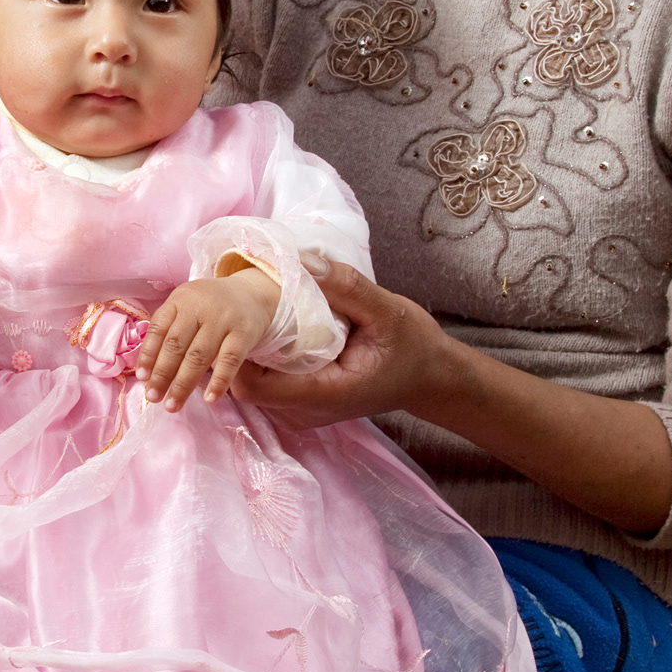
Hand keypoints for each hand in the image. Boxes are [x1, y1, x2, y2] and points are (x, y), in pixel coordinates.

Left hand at [138, 266, 278, 410]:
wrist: (252, 294)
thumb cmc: (210, 308)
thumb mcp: (187, 307)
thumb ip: (169, 330)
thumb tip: (148, 371)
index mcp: (179, 300)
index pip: (158, 329)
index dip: (148, 355)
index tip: (142, 378)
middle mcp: (199, 307)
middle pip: (176, 345)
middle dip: (162, 375)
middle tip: (153, 397)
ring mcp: (222, 319)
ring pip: (198, 356)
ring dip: (183, 384)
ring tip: (173, 405)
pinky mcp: (243, 333)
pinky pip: (229, 360)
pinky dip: (218, 381)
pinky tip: (210, 399)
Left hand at [232, 259, 443, 430]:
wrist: (433, 378)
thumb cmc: (414, 346)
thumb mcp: (388, 309)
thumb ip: (346, 286)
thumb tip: (301, 260)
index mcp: (325, 393)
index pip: (254, 386)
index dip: (239, 351)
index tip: (245, 314)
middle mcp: (307, 410)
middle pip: (248, 384)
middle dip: (242, 346)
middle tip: (250, 305)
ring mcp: (304, 411)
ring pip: (255, 384)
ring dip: (254, 350)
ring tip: (264, 313)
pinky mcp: (305, 403)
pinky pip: (270, 382)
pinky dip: (267, 356)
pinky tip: (279, 329)